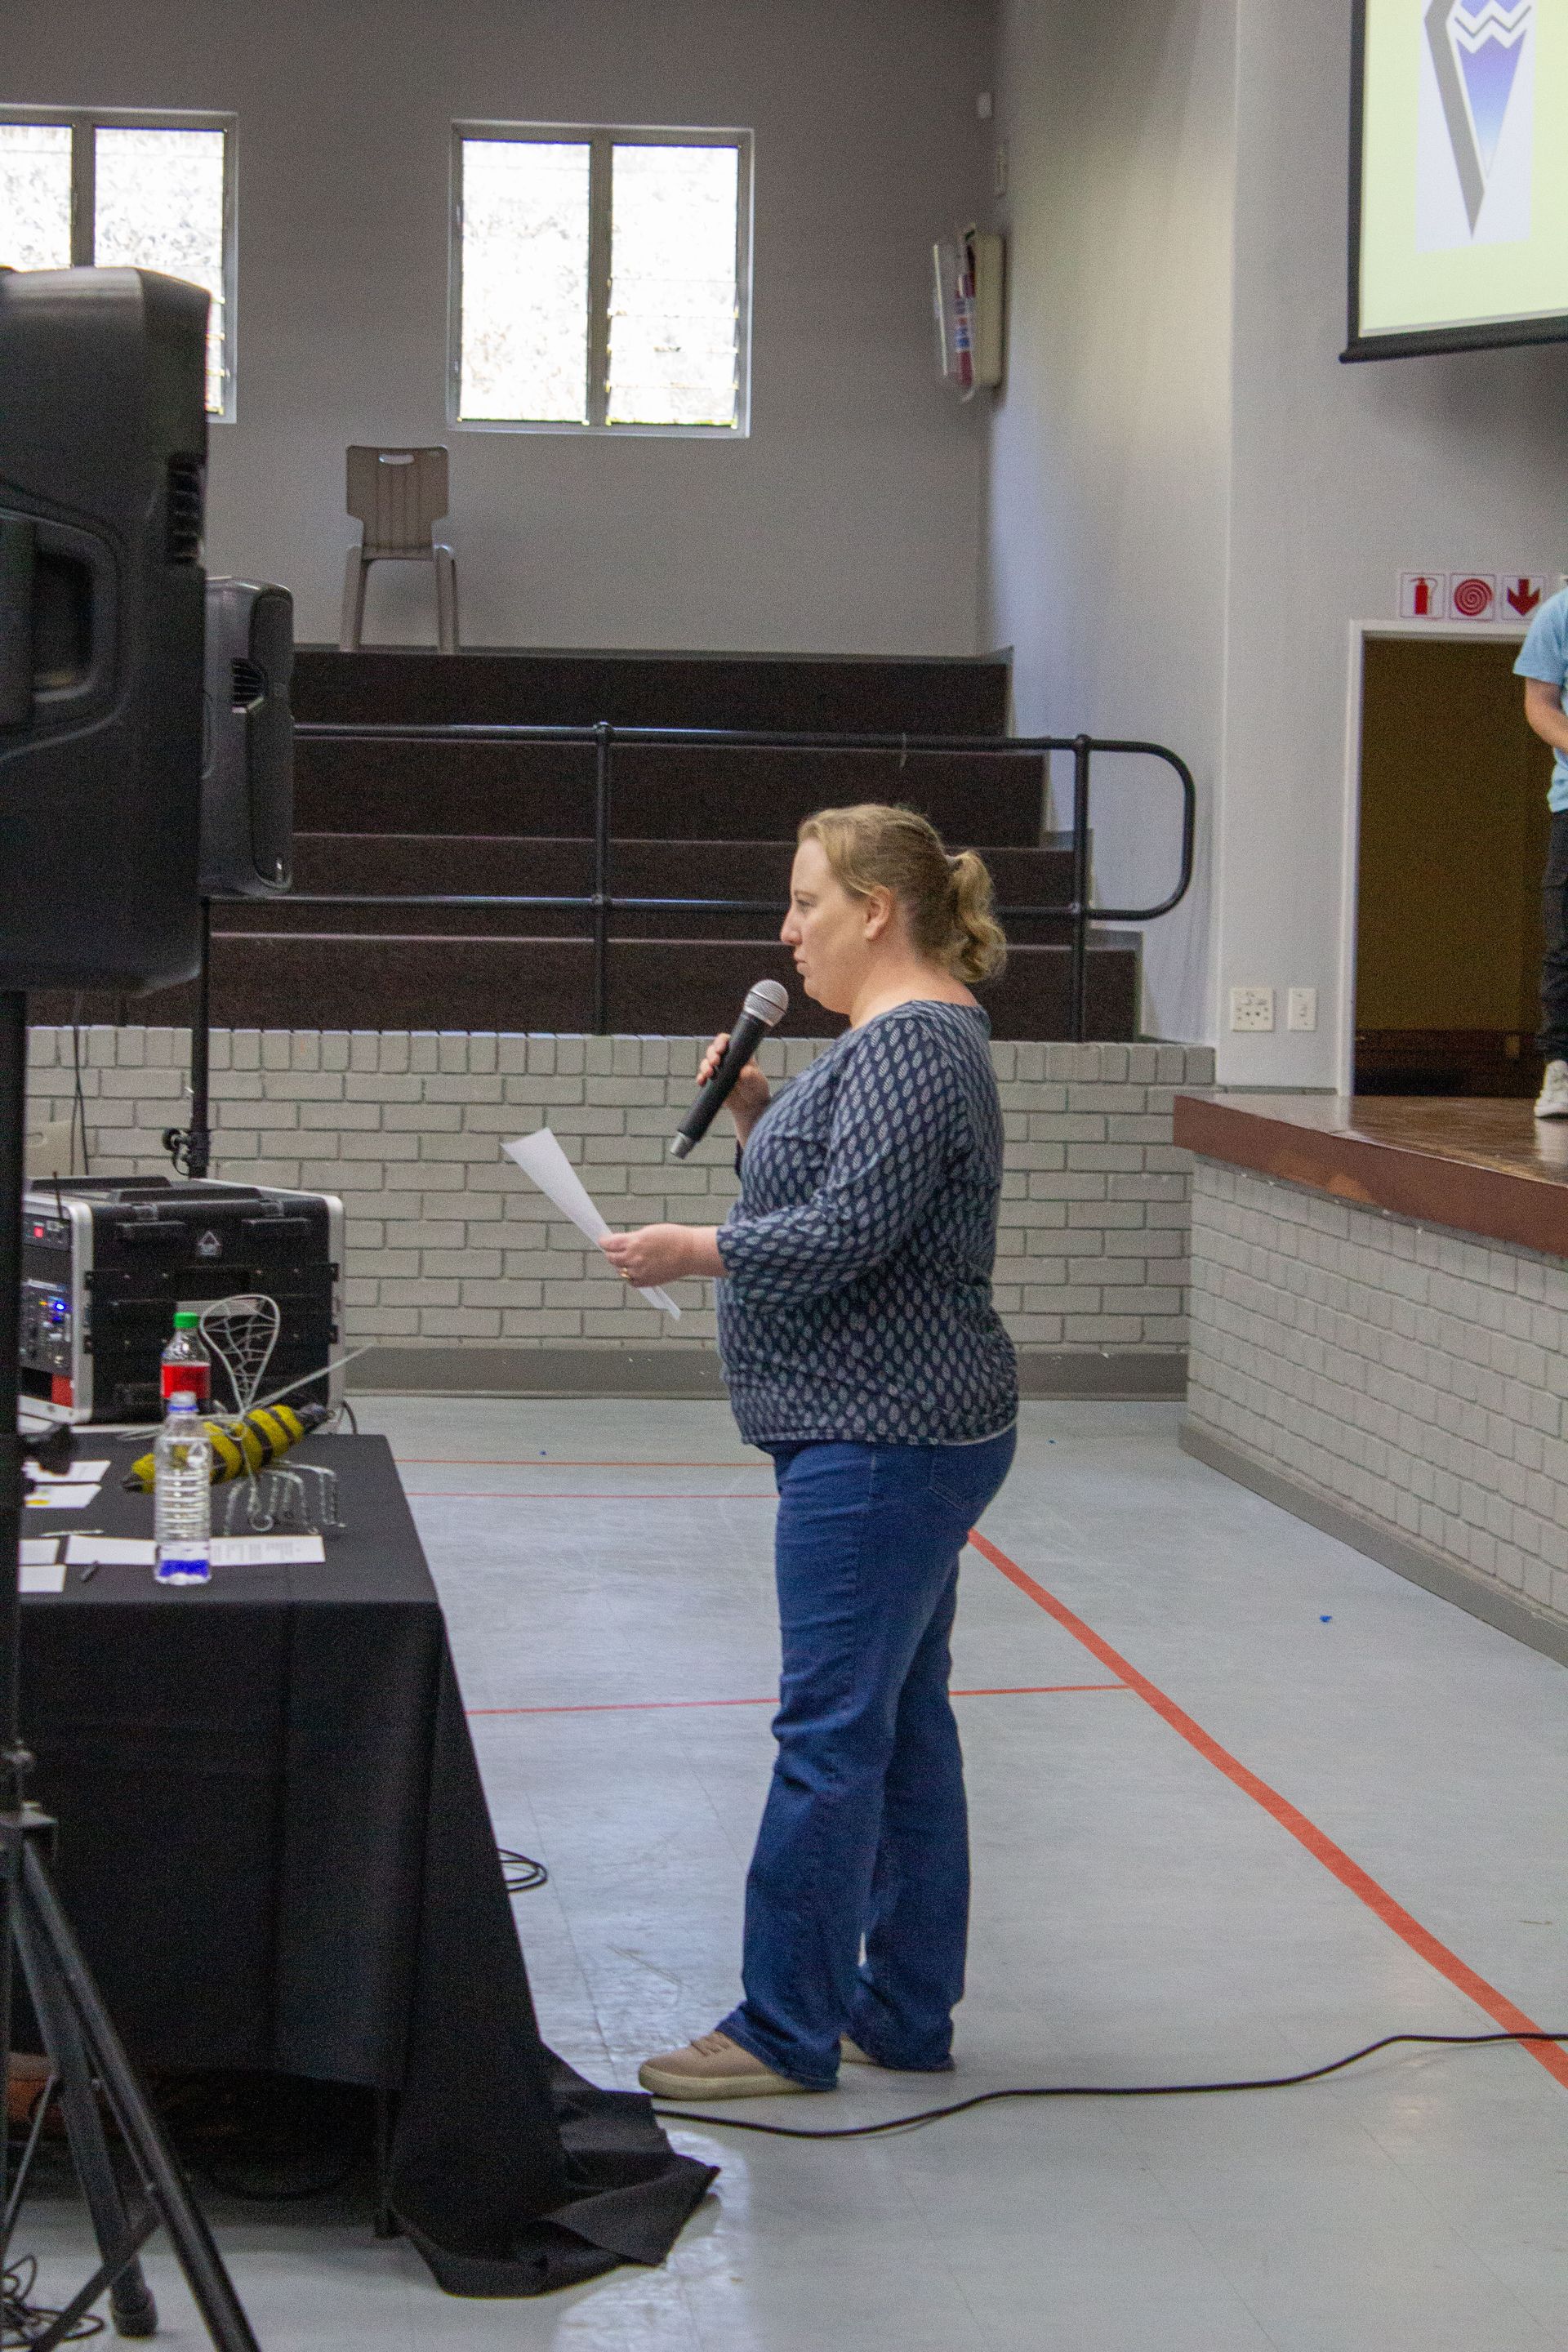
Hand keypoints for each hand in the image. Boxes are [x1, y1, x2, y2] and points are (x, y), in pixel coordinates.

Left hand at [599, 1224, 722, 1286]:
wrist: (690, 1252)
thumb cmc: (672, 1238)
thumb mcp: (649, 1232)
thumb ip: (632, 1239)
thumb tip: (620, 1244)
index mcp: (634, 1242)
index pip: (609, 1244)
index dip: (604, 1241)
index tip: (603, 1240)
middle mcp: (634, 1258)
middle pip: (612, 1258)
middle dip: (611, 1253)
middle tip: (612, 1250)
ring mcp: (639, 1271)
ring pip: (620, 1270)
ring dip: (621, 1265)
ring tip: (627, 1259)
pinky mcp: (647, 1281)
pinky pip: (631, 1281)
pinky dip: (631, 1276)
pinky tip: (635, 1270)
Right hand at [699, 1031, 770, 1142]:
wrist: (751, 1107)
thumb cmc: (757, 1089)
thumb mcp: (757, 1082)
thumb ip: (751, 1075)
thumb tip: (744, 1071)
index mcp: (738, 1053)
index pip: (727, 1041)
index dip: (721, 1042)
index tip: (720, 1050)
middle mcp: (726, 1059)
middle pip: (713, 1050)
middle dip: (711, 1054)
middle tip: (715, 1062)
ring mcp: (718, 1070)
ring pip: (706, 1063)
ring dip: (705, 1066)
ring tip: (709, 1074)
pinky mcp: (712, 1082)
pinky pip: (703, 1077)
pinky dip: (700, 1078)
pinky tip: (701, 1081)